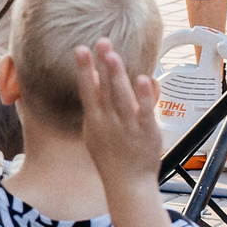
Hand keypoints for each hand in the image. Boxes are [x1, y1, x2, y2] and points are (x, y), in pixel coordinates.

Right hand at [76, 38, 164, 186]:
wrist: (127, 183)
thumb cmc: (110, 157)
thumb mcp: (94, 131)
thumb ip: (96, 104)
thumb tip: (94, 79)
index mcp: (94, 120)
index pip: (87, 90)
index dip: (84, 69)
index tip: (80, 49)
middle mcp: (108, 121)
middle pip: (104, 88)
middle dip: (101, 64)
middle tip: (100, 42)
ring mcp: (127, 126)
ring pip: (121, 96)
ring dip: (117, 75)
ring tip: (112, 56)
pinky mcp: (146, 131)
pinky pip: (145, 110)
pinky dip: (144, 95)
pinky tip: (144, 79)